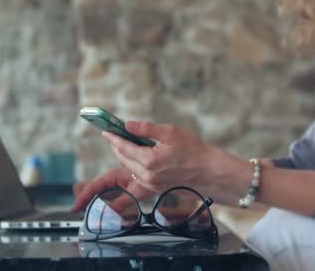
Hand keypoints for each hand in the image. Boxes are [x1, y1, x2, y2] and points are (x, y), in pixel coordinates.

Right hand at [71, 167, 154, 212]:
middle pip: (90, 187)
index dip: (82, 198)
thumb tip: (107, 214)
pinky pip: (100, 189)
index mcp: (111, 176)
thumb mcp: (134, 193)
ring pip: (94, 188)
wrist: (156, 171)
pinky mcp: (114, 182)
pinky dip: (94, 196)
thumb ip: (119, 204)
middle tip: (76, 209)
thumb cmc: (147, 180)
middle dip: (82, 198)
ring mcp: (111, 179)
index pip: (92, 187)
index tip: (74, 208)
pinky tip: (93, 203)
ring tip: (81, 207)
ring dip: (88, 198)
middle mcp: (109, 176)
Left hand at [103, 121, 226, 193]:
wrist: (209, 172)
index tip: (106, 131)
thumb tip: (127, 125)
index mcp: (149, 160)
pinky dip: (133, 166)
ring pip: (129, 169)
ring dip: (124, 156)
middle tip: (114, 135)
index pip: (124, 147)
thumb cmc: (193, 150)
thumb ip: (146, 129)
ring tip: (124, 144)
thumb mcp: (170, 133)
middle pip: (123, 159)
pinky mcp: (155, 189)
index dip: (113, 138)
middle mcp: (147, 175)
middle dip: (117, 147)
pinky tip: (136, 158)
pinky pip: (137, 177)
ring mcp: (151, 184)